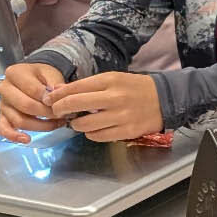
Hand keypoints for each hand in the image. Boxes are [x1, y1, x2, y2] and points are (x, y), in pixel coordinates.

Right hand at [0, 63, 67, 142]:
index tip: (62, 103)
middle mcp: (4, 88)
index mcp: (14, 73)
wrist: (34, 78)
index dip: (50, 100)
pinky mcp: (2, 116)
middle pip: (26, 106)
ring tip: (56, 124)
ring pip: (19, 120)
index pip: (33, 90)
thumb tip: (57, 93)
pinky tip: (27, 139)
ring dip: (40, 126)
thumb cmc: (42, 76)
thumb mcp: (50, 73)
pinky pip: (3, 129)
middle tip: (62, 115)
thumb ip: (55, 83)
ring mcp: (2, 104)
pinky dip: (14, 136)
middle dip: (47, 113)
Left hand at [44, 72, 164, 143]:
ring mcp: (121, 116)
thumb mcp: (113, 79)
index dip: (57, 95)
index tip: (50, 100)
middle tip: (57, 111)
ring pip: (84, 124)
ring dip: (76, 125)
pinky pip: (98, 136)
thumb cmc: (136, 88)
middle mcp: (114, 98)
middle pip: (74, 104)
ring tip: (79, 121)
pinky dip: (91, 134)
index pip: (74, 88)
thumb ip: (87, 86)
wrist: (166, 99)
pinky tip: (94, 129)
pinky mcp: (127, 131)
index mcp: (110, 81)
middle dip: (59, 109)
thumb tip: (58, 91)